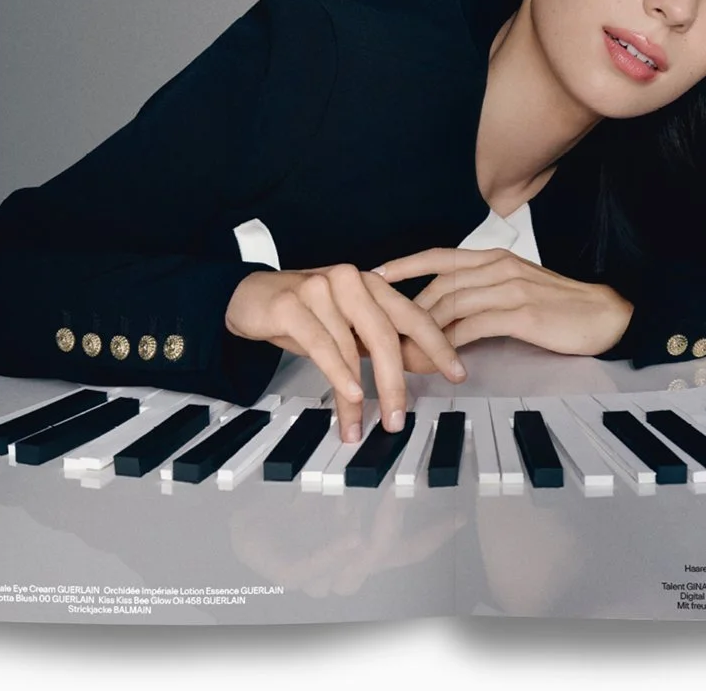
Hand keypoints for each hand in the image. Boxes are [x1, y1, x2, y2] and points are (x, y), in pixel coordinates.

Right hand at [224, 264, 466, 441]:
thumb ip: (372, 341)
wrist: (248, 295)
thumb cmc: (301, 312)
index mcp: (371, 284)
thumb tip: (408, 374)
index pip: (413, 315)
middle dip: (396, 383)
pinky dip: (339, 375)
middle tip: (398, 418)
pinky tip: (349, 397)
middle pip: (386, 336)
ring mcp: (320, 289)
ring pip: (351, 350)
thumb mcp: (344, 324)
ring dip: (358, 396)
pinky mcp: (291, 304)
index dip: (438, 346)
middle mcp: (351, 281)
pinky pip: (323, 346)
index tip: (457, 373)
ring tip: (360, 425)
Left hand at [374, 248, 633, 355]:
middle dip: (406, 311)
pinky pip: (472, 328)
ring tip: (400, 355)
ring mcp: (510, 289)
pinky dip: (448, 346)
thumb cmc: (562, 306)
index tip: (377, 274)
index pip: (441, 256)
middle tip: (383, 334)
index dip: (406, 264)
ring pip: (450, 306)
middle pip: (439, 285)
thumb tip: (449, 312)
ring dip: (422, 333)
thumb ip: (485, 293)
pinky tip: (437, 361)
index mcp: (496, 259)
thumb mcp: (519, 289)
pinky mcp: (521, 314)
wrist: (605, 314)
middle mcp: (499, 268)